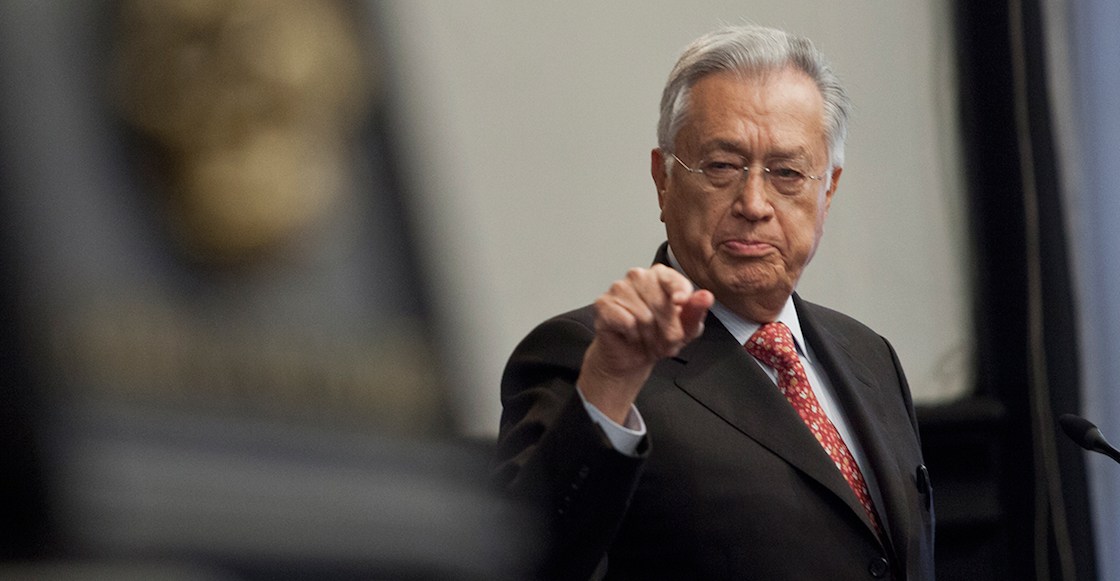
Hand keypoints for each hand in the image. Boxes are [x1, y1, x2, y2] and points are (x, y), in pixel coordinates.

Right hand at [578, 264, 713, 422]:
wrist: (632, 356)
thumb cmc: (659, 337)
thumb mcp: (686, 328)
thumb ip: (696, 311)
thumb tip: (706, 297)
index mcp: (661, 275)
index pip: (674, 281)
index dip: (681, 294)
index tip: (681, 303)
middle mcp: (638, 276)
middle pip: (660, 303)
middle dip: (667, 330)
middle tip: (665, 342)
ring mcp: (618, 288)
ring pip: (643, 315)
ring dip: (650, 336)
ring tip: (648, 340)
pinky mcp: (603, 303)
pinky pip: (626, 321)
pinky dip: (632, 336)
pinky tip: (630, 336)